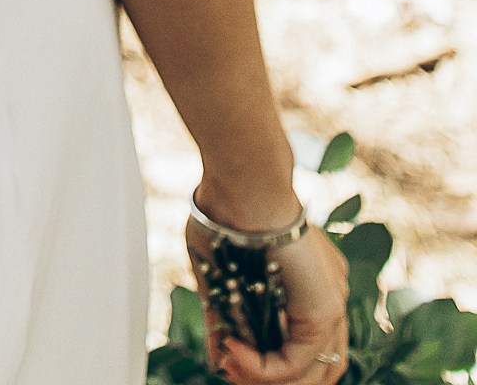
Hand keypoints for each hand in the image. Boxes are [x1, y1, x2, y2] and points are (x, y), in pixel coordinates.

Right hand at [188, 209, 350, 384]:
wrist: (243, 185)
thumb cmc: (226, 214)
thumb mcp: (222, 275)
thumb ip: (226, 317)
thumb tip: (218, 357)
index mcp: (311, 279)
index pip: (307, 341)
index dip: (271, 361)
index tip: (232, 357)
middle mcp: (329, 293)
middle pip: (317, 365)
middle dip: (271, 378)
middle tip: (232, 373)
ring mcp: (332, 303)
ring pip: (313, 372)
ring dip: (266, 379)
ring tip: (231, 368)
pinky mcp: (323, 311)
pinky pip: (296, 362)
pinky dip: (262, 369)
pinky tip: (234, 354)